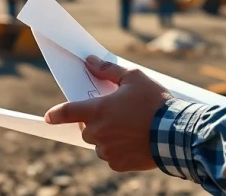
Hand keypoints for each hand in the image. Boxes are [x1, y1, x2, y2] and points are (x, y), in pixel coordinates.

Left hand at [44, 55, 172, 171]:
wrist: (177, 133)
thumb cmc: (155, 102)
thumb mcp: (134, 78)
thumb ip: (108, 70)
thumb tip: (90, 61)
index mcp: (98, 111)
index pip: (68, 112)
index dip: (56, 114)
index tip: (48, 117)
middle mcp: (99, 133)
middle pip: (86, 128)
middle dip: (96, 121)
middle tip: (114, 114)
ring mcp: (108, 151)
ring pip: (99, 144)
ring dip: (107, 137)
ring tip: (128, 128)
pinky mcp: (118, 164)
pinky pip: (111, 157)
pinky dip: (118, 150)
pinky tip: (133, 141)